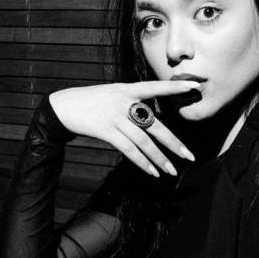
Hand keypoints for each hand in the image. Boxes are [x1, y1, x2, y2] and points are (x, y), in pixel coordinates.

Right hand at [49, 81, 198, 176]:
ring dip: (159, 159)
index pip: (156, 87)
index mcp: (128, 89)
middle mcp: (125, 101)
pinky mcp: (106, 130)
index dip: (175, 86)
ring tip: (172, 171)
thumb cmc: (91, 101)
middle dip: (174, 143)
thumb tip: (153, 119)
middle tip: (190, 156)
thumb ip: (133, 103)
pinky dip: (142, 162)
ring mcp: (116, 116)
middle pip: (156, 125)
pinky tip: (152, 172)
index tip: (195, 85)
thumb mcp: (113, 94)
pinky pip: (129, 150)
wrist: (63, 106)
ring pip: (144, 142)